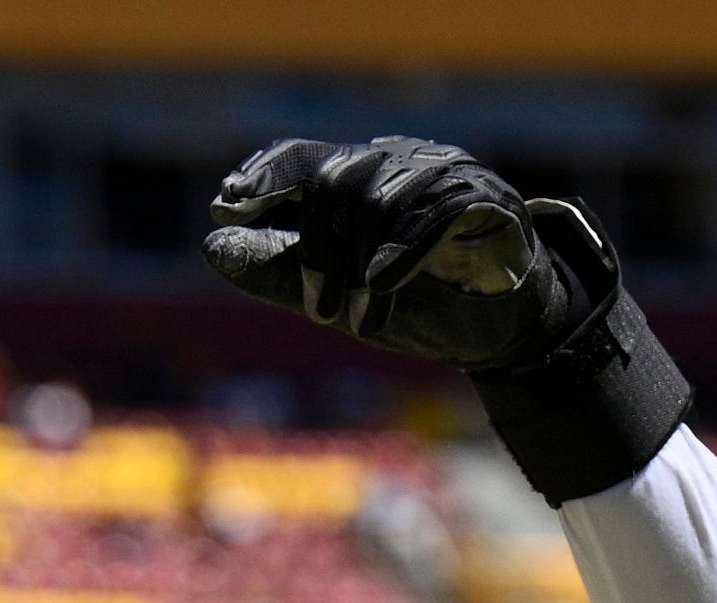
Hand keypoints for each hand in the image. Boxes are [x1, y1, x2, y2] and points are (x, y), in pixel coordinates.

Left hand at [201, 138, 593, 369]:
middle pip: (335, 179)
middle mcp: (402, 165)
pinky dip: (398, 255)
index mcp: (364, 179)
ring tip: (354, 320)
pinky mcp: (489, 202)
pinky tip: (377, 291)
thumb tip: (213, 249)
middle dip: (316, 249)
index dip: (265, 176)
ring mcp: (447, 178)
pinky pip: (433, 212)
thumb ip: (279, 273)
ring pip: (378, 195)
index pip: (305, 157)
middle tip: (317, 311)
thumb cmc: (420, 306)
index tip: (225, 205)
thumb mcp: (339, 296)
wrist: (504, 332)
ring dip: (356, 265)